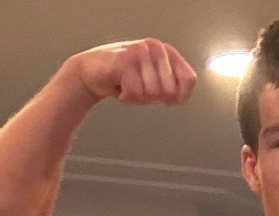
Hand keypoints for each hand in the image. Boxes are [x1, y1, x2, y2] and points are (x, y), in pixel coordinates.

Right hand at [68, 39, 194, 105]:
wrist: (90, 70)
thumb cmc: (121, 75)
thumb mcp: (150, 80)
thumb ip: (167, 86)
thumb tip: (177, 99)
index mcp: (166, 52)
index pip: (188, 79)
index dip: (180, 97)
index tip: (168, 102)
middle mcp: (156, 48)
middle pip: (168, 90)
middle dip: (153, 98)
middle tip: (139, 90)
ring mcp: (140, 52)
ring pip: (151, 92)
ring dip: (137, 98)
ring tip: (128, 87)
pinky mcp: (124, 60)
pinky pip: (134, 91)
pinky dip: (126, 97)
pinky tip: (120, 87)